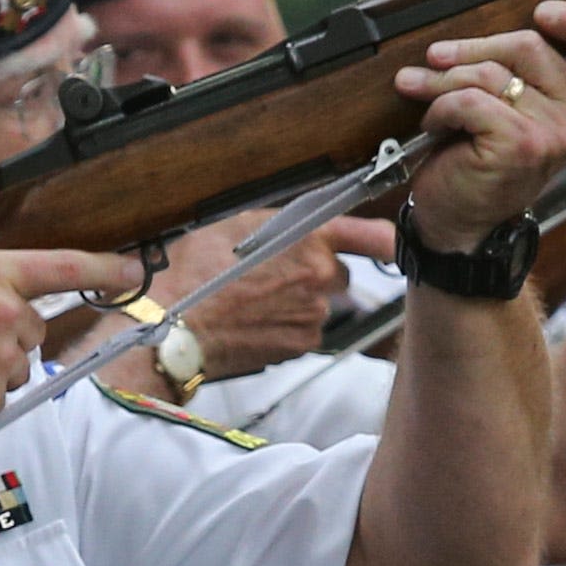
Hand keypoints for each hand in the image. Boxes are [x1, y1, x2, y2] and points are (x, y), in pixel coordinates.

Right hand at [154, 212, 399, 380]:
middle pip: (336, 273)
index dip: (384, 238)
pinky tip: (254, 320)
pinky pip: (305, 330)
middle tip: (273, 272)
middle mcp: (321, 277)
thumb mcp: (238, 223)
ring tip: (253, 299)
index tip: (391, 241)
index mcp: (310, 239)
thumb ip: (285, 222)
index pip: (373, 236)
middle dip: (314, 273)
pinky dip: (286, 325)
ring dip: (297, 301)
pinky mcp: (301, 344)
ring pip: (318, 304)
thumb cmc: (196, 271)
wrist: (174, 327)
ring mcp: (314, 315)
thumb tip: (307, 225)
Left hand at [395, 0, 565, 249]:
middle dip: (472, 48)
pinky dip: (439, 108)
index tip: (542, 13)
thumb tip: (474, 32)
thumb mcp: (513, 109)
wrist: (463, 224)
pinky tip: (434, 124)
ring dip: (442, 79)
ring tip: (422, 91)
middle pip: (529, 45)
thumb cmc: (483, 161)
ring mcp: (552, 132)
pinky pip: (468, 100)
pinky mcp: (519, 145)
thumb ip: (517, 71)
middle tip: (437, 58)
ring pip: (488, 73)